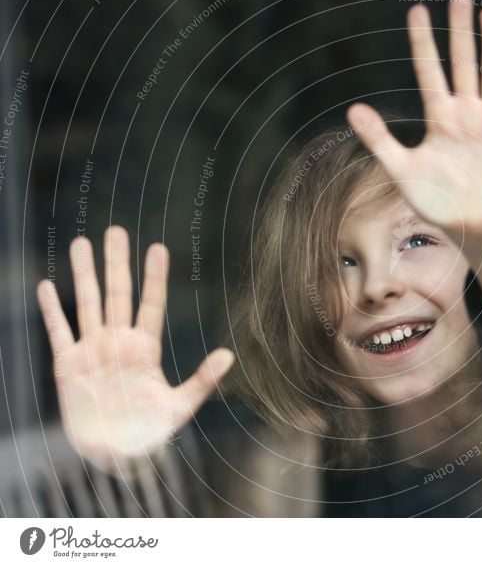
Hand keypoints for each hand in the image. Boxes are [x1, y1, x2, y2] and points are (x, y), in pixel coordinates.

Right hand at [36, 226, 234, 475]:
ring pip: (87, 304)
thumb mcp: (180, 406)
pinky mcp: (68, 366)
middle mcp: (118, 342)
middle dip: (116, 262)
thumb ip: (203, 380)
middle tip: (116, 230)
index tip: (158, 248)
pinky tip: (47, 286)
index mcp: (145, 348)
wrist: (116, 454)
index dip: (154, 276)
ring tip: (82, 243)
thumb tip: (229, 355)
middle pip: (117, 294)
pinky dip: (52, 310)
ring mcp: (92, 351)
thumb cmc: (150, 432)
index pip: (150, 303)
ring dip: (83, 274)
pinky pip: (59, 332)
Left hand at [346, 0, 481, 242]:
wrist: (472, 228)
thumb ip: (379, 139)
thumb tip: (351, 109)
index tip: (417, 11)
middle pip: (463, 64)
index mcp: (439, 118)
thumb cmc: (435, 200)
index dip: (423, 42)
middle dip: (461, 31)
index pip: (429, 71)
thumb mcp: (401, 170)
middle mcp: (467, 114)